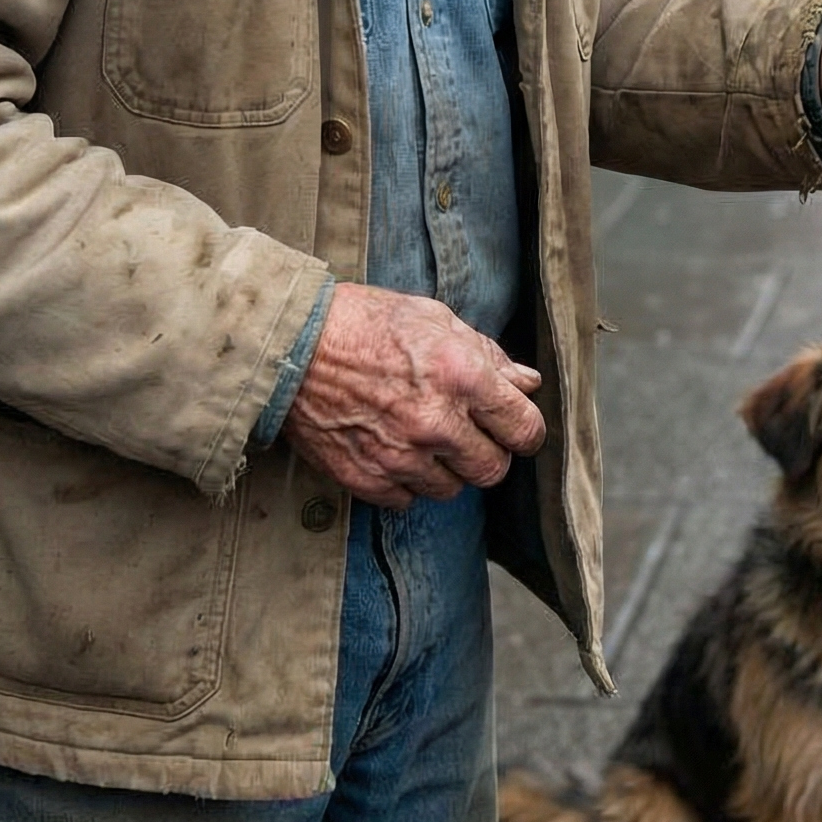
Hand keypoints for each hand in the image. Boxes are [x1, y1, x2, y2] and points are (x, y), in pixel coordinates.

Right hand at [279, 282, 546, 507]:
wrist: (293, 346)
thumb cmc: (368, 323)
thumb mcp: (437, 320)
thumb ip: (489, 356)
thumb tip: (527, 383)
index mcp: (463, 378)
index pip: (525, 430)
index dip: (526, 430)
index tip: (516, 427)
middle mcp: (437, 424)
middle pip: (493, 470)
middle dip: (490, 452)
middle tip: (471, 433)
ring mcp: (400, 457)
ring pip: (451, 489)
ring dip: (447, 469)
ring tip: (425, 437)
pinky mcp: (365, 479)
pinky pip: (406, 501)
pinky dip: (406, 483)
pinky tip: (394, 450)